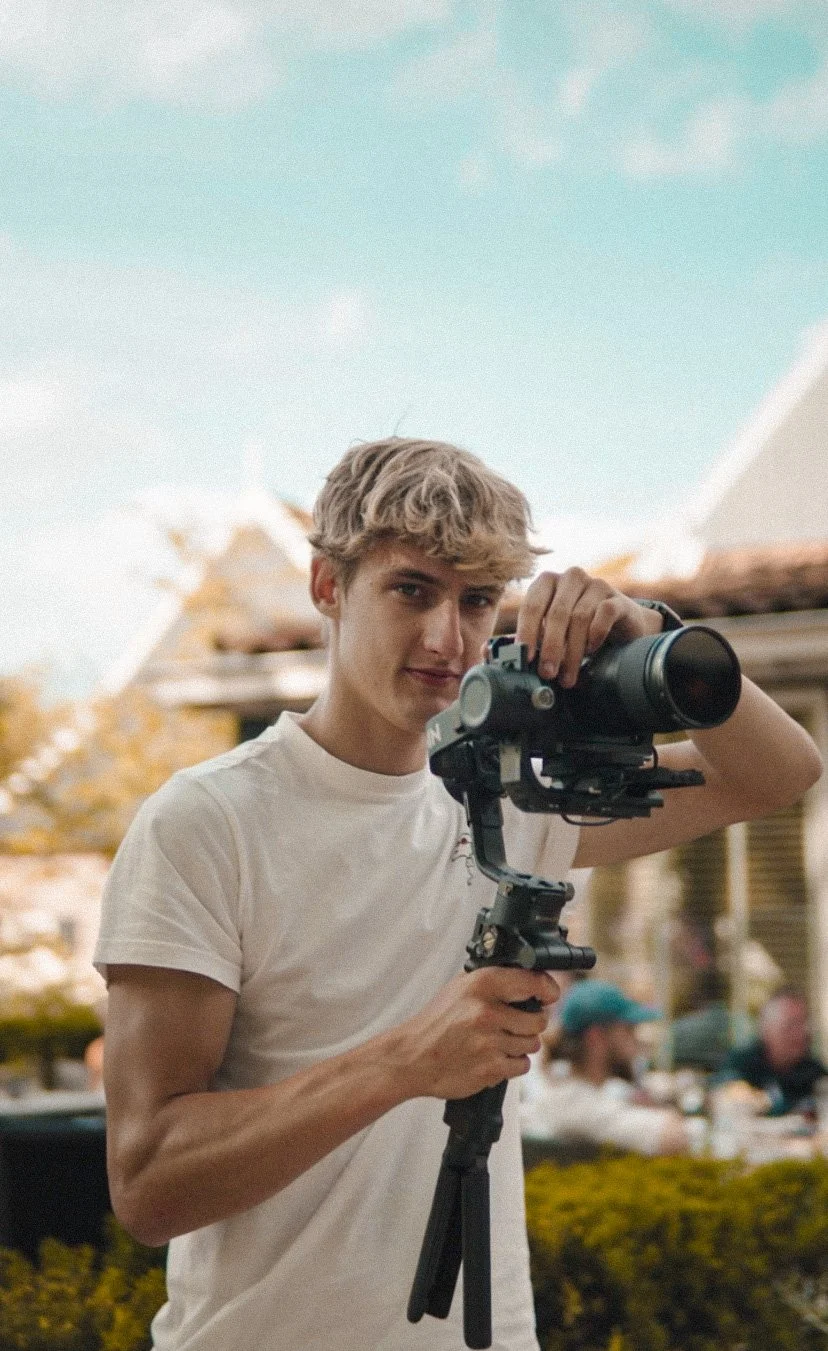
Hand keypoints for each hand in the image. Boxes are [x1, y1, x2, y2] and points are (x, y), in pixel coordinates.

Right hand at [393, 967, 558, 1100]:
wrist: (412, 1057)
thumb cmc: (436, 1022)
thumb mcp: (459, 988)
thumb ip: (492, 982)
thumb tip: (529, 980)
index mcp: (481, 985)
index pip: (532, 982)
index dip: (548, 989)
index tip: (549, 995)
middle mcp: (487, 1011)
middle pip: (539, 1020)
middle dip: (533, 1023)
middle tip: (518, 1023)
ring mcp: (489, 1042)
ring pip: (532, 1044)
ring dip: (521, 1044)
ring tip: (499, 1041)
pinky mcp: (491, 1068)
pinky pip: (522, 1065)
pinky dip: (513, 1063)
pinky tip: (495, 1057)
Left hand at [515, 568, 661, 687]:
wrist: (621, 627)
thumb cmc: (577, 630)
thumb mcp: (551, 632)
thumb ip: (529, 641)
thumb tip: (498, 655)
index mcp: (547, 582)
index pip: (532, 605)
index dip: (527, 633)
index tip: (525, 658)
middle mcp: (571, 578)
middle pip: (556, 613)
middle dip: (550, 647)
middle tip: (548, 673)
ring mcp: (596, 585)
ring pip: (580, 617)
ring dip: (572, 651)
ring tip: (568, 676)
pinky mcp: (618, 599)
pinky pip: (605, 614)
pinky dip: (596, 635)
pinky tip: (591, 650)